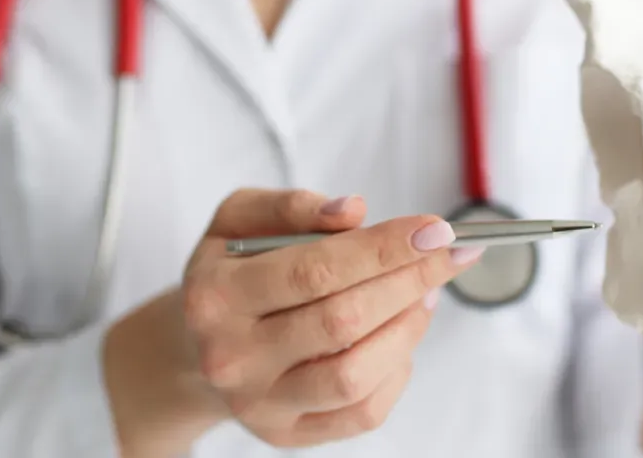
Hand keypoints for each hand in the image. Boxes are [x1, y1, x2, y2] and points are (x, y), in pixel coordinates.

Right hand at [179, 189, 485, 446]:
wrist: (195, 346)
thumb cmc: (232, 272)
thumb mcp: (239, 219)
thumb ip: (291, 206)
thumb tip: (352, 212)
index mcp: (217, 296)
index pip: (314, 271)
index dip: (383, 249)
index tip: (435, 229)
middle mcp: (233, 356)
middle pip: (342, 321)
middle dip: (409, 282)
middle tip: (447, 255)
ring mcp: (260, 404)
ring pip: (355, 375)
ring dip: (407, 329)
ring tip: (425, 295)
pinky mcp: (287, 435)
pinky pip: (362, 413)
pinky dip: (396, 372)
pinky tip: (401, 336)